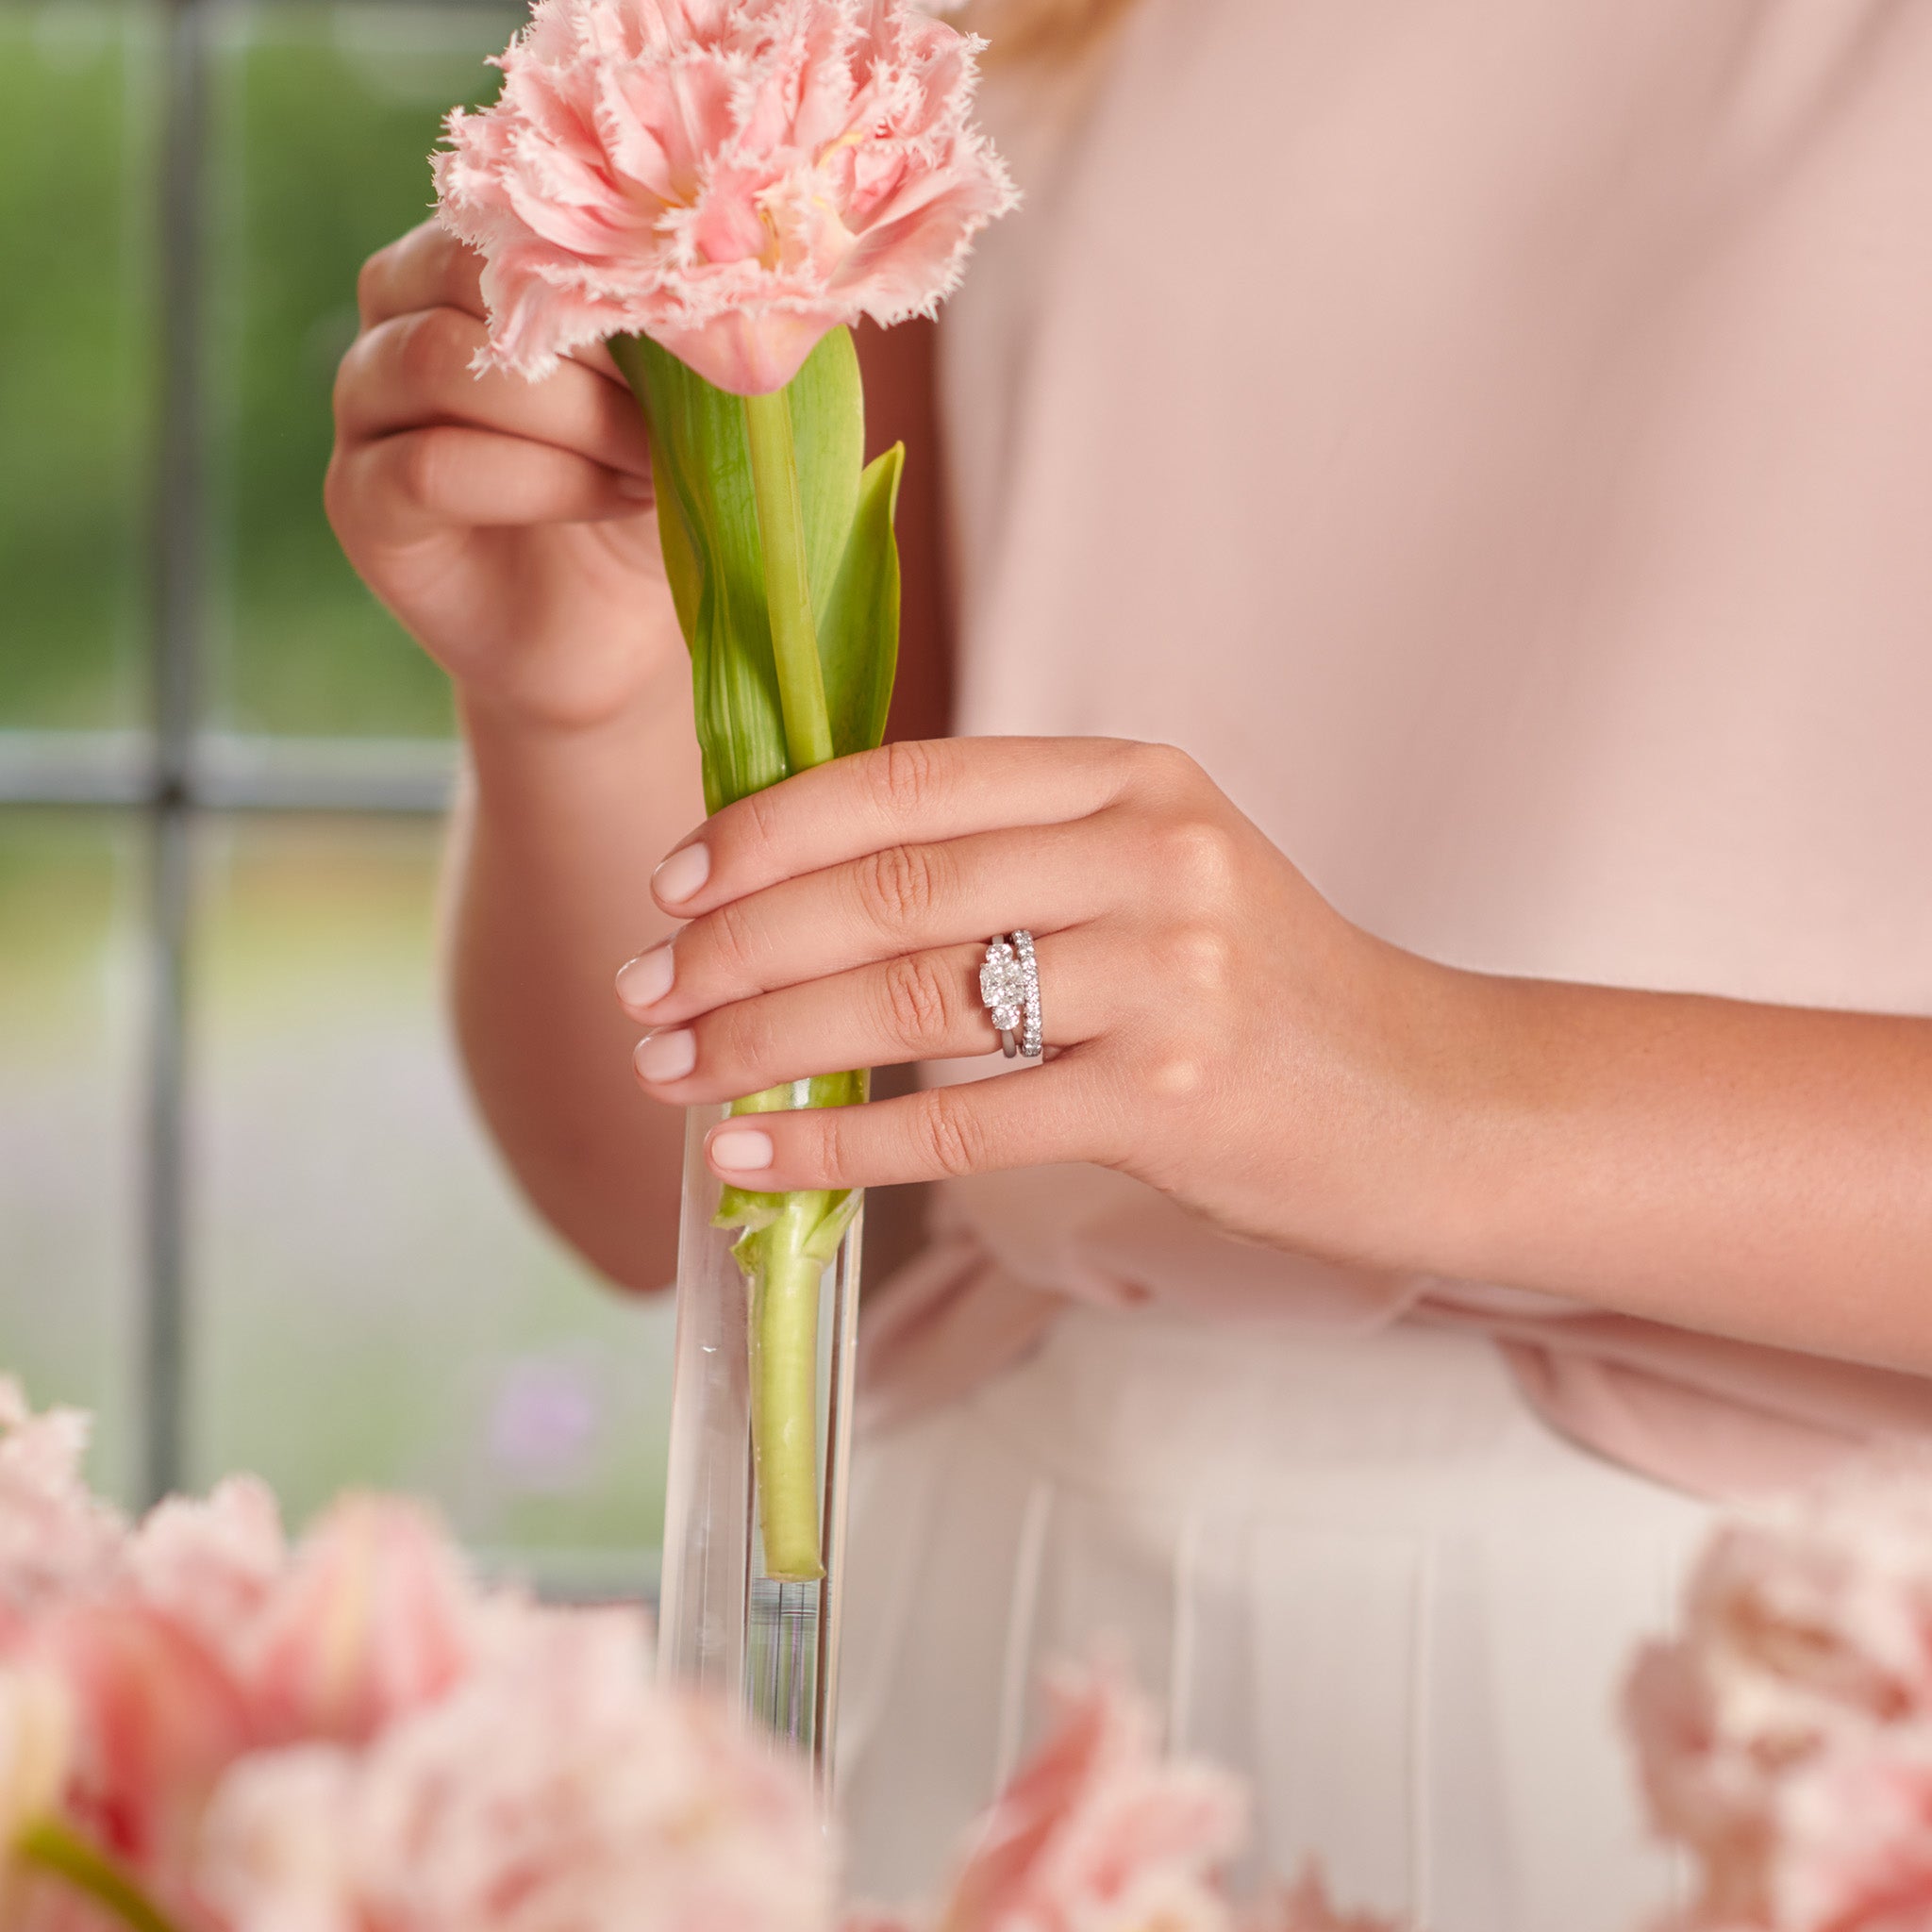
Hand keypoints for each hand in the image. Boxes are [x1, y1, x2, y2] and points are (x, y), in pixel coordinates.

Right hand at [326, 220, 682, 730]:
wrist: (614, 631)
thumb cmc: (647, 489)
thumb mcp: (681, 395)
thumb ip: (684, 326)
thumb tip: (752, 277)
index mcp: (468, 261)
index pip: (509, 217)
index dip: (607, 269)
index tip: (697, 325)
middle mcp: (397, 315)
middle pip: (462, 278)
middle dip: (589, 346)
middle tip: (681, 408)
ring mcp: (367, 407)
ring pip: (439, 365)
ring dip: (571, 416)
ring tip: (655, 463)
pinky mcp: (360, 501)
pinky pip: (430, 468)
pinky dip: (538, 482)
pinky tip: (611, 500)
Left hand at [614, 737, 1464, 1267]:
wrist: (1435, 1104)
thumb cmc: (1274, 998)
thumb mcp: (1162, 880)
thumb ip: (1018, 866)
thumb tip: (807, 907)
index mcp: (1133, 779)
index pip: (909, 781)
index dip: (770, 830)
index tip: (673, 882)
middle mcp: (1152, 853)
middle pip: (890, 888)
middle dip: (736, 944)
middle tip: (643, 992)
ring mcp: (1171, 973)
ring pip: (911, 998)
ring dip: (763, 1039)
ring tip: (673, 1072)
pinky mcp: (1173, 1099)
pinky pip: (961, 1121)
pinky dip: (841, 1145)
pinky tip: (758, 1158)